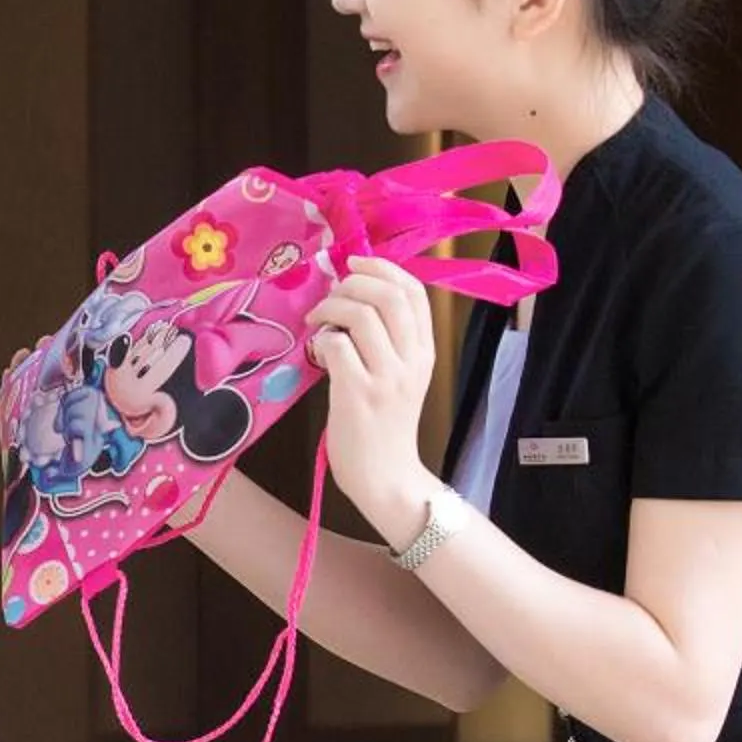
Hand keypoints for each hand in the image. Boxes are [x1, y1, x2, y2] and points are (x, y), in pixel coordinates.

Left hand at [305, 256, 437, 539]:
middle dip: (352, 283)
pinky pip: (336, 345)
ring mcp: (386, 377)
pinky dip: (322, 340)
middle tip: (329, 297)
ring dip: (331, 308)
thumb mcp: (401, 377)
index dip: (383, 268)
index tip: (356, 264)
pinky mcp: (358, 394)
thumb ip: (389, 340)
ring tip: (318, 322)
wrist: (385, 477)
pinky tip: (319, 354)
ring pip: (361, 314)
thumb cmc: (385, 426)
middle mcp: (411, 360)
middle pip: (388, 295)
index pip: (414, 291)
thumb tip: (354, 297)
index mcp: (424, 352)